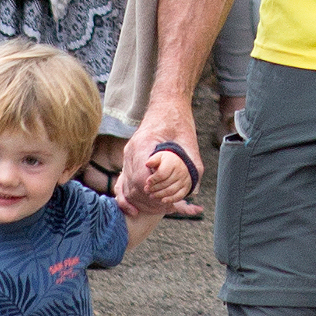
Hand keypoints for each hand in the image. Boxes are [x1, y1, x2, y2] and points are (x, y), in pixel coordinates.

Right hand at [121, 99, 200, 213]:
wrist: (167, 105)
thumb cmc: (178, 121)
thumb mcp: (190, 142)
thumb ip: (193, 166)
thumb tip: (194, 190)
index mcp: (144, 145)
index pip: (142, 178)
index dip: (154, 193)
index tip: (167, 201)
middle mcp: (131, 151)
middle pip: (133, 186)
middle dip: (149, 201)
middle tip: (167, 208)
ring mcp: (127, 156)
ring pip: (125, 188)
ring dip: (140, 202)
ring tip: (159, 209)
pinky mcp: (129, 160)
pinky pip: (121, 183)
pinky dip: (126, 199)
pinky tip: (134, 210)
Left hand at [142, 147, 191, 210]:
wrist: (182, 163)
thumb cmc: (167, 161)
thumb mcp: (160, 156)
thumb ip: (153, 160)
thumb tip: (147, 164)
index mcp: (173, 163)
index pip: (162, 173)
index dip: (154, 179)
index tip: (147, 182)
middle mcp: (180, 172)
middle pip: (166, 183)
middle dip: (154, 188)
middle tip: (146, 190)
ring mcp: (184, 180)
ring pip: (171, 190)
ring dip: (160, 195)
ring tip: (151, 196)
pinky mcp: (186, 188)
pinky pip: (179, 196)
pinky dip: (171, 200)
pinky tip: (162, 201)